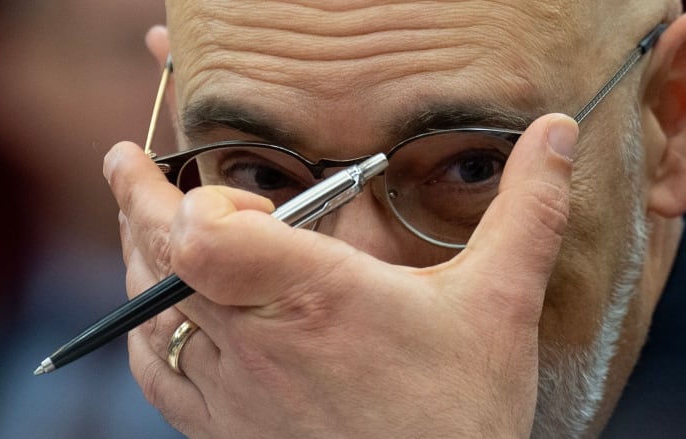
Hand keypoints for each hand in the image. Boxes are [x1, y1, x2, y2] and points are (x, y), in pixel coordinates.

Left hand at [103, 113, 577, 437]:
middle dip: (138, 202)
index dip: (196, 203)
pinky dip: (146, 327)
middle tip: (128, 163)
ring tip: (139, 219)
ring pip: (150, 312)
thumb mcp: (502, 303)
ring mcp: (233, 392)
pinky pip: (157, 371)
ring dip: (135, 258)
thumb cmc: (463, 416)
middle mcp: (259, 343)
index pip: (203, 236)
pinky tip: (153, 312)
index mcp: (316, 299)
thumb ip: (528, 211)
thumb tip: (557, 134)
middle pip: (161, 260)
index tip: (231, 194)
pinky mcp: (223, 431)